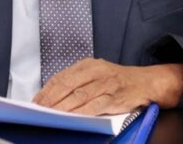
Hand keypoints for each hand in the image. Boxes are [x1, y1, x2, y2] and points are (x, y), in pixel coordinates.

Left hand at [32, 58, 182, 114]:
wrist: (146, 82)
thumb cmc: (117, 80)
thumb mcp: (97, 73)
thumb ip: (78, 80)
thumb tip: (53, 94)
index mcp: (89, 64)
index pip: (62, 76)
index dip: (47, 89)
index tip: (36, 100)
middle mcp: (96, 71)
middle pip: (68, 85)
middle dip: (51, 99)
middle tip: (39, 110)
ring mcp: (106, 84)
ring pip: (79, 96)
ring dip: (63, 107)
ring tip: (51, 115)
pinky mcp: (115, 98)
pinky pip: (95, 106)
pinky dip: (82, 113)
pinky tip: (73, 119)